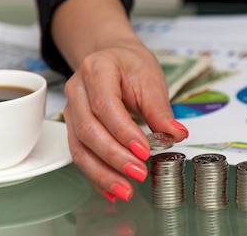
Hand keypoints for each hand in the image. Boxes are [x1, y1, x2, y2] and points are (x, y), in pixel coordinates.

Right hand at [63, 40, 188, 200]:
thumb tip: (175, 134)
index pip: (106, 106)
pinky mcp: (72, 126)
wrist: (113, 57)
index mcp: (98, 69)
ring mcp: (71, 108)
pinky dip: (96, 174)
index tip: (144, 151)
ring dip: (102, 173)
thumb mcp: (152, 79)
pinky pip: (80, 154)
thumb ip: (160, 109)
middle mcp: (78, 89)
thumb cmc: (131, 65)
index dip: (124, 132)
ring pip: (79, 147)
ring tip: (124, 190)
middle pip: (88, 129)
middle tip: (138, 174)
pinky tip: (110, 189)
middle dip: (114, 157)